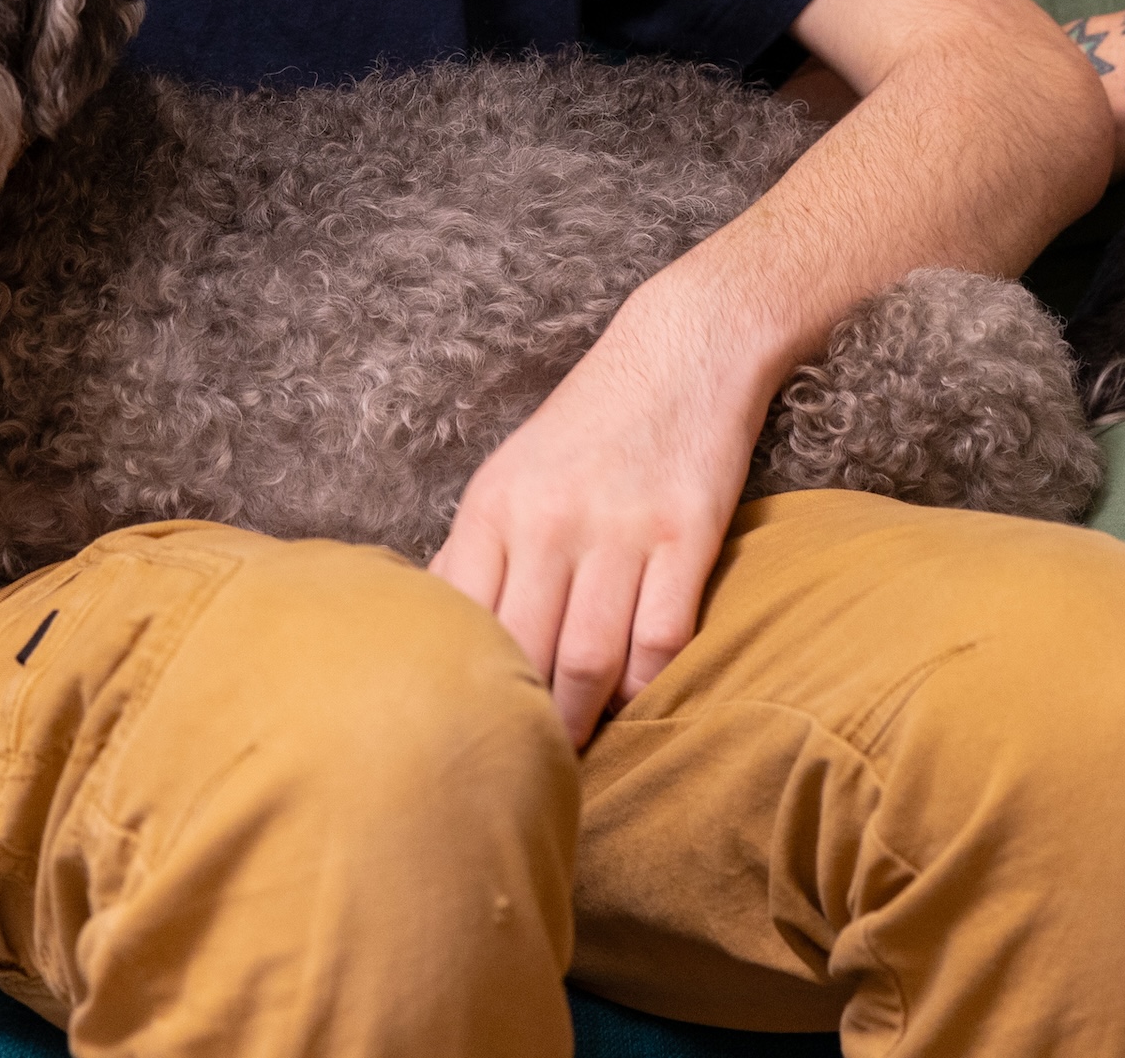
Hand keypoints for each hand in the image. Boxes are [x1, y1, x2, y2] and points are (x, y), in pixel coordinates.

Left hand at [431, 316, 761, 746]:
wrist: (683, 346)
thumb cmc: (590, 424)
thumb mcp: (510, 475)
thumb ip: (477, 555)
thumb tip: (437, 641)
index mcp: (492, 508)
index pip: (454, 623)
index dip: (454, 692)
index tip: (458, 739)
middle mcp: (548, 520)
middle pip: (520, 656)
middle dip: (517, 726)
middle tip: (518, 777)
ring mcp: (620, 528)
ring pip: (586, 662)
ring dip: (580, 724)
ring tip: (574, 764)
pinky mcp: (687, 533)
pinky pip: (659, 639)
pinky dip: (645, 687)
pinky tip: (635, 706)